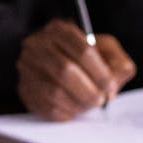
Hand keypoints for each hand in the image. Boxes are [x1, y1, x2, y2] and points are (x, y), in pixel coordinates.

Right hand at [17, 19, 135, 120]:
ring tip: (89, 104)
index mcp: (59, 29)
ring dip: (78, 103)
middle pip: (65, 70)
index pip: (82, 51)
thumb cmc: (86, 59)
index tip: (110, 87)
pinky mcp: (25, 90)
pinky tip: (75, 108)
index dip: (100, 73)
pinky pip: (47, 107)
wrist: (59, 67)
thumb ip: (118, 62)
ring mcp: (27, 67)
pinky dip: (66, 112)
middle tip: (100, 99)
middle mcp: (37, 44)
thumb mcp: (106, 50)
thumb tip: (112, 82)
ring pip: (54, 91)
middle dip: (89, 90)